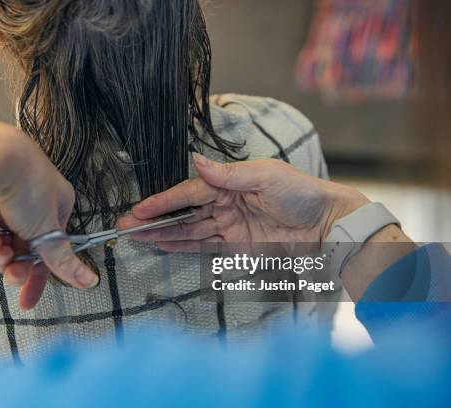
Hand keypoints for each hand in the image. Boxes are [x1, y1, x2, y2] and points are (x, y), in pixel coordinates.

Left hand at [0, 123, 97, 309]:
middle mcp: (33, 205)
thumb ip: (64, 260)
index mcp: (58, 205)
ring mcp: (8, 204)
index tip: (28, 299)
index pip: (51, 249)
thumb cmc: (27, 183)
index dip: (40, 276)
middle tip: (13, 276)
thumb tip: (89, 280)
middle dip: (17, 266)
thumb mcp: (48, 230)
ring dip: (1, 256)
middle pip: (26, 249)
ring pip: (4, 244)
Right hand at [118, 154, 368, 250]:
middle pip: (182, 213)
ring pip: (187, 231)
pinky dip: (181, 247)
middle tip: (125, 226)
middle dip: (154, 219)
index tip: (139, 209)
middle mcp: (224, 203)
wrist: (328, 225)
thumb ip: (229, 174)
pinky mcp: (235, 247)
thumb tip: (196, 161)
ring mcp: (228, 226)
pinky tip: (161, 246)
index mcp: (229, 183)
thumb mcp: (266, 176)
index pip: (188, 193)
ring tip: (135, 237)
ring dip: (162, 235)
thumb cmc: (300, 193)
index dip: (163, 202)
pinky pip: (203, 247)